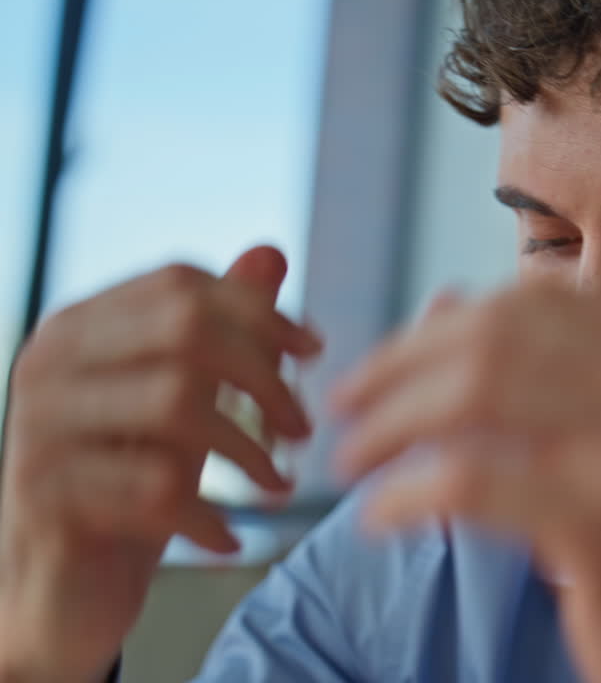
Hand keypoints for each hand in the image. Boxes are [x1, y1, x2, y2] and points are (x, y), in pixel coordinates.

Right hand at [0, 247, 320, 681]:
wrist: (58, 592)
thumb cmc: (130, 482)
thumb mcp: (187, 401)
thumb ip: (223, 330)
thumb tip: (272, 253)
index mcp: (79, 328)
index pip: (181, 285)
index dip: (259, 312)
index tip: (313, 348)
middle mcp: (49, 366)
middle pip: (185, 330)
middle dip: (263, 376)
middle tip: (302, 428)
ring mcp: (41, 430)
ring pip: (176, 405)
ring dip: (248, 451)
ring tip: (278, 486)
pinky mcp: (48, 499)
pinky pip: (156, 490)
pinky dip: (210, 517)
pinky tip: (230, 537)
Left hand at [334, 283, 600, 682]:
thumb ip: (551, 368)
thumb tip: (438, 305)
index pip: (539, 300)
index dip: (445, 327)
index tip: (389, 365)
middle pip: (499, 335)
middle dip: (401, 366)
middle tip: (346, 405)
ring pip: (475, 393)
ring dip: (390, 424)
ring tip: (352, 459)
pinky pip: (467, 481)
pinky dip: (404, 496)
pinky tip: (381, 518)